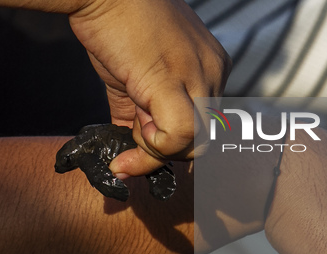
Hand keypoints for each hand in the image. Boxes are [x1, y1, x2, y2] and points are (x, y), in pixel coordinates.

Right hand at [69, 0, 230, 176]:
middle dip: (165, 149)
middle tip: (133, 136)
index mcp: (210, 67)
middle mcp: (213, 71)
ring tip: (133, 124)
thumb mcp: (135, 78)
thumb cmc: (114, 28)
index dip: (173, 142)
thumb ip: (140, 114)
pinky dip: (153, 145)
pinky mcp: (172, 80)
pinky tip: (134, 128)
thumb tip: (131, 152)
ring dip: (157, 148)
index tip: (141, 141)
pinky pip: (178, 135)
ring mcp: (198, 75)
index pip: (205, 124)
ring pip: (196, 141)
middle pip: (204, 137)